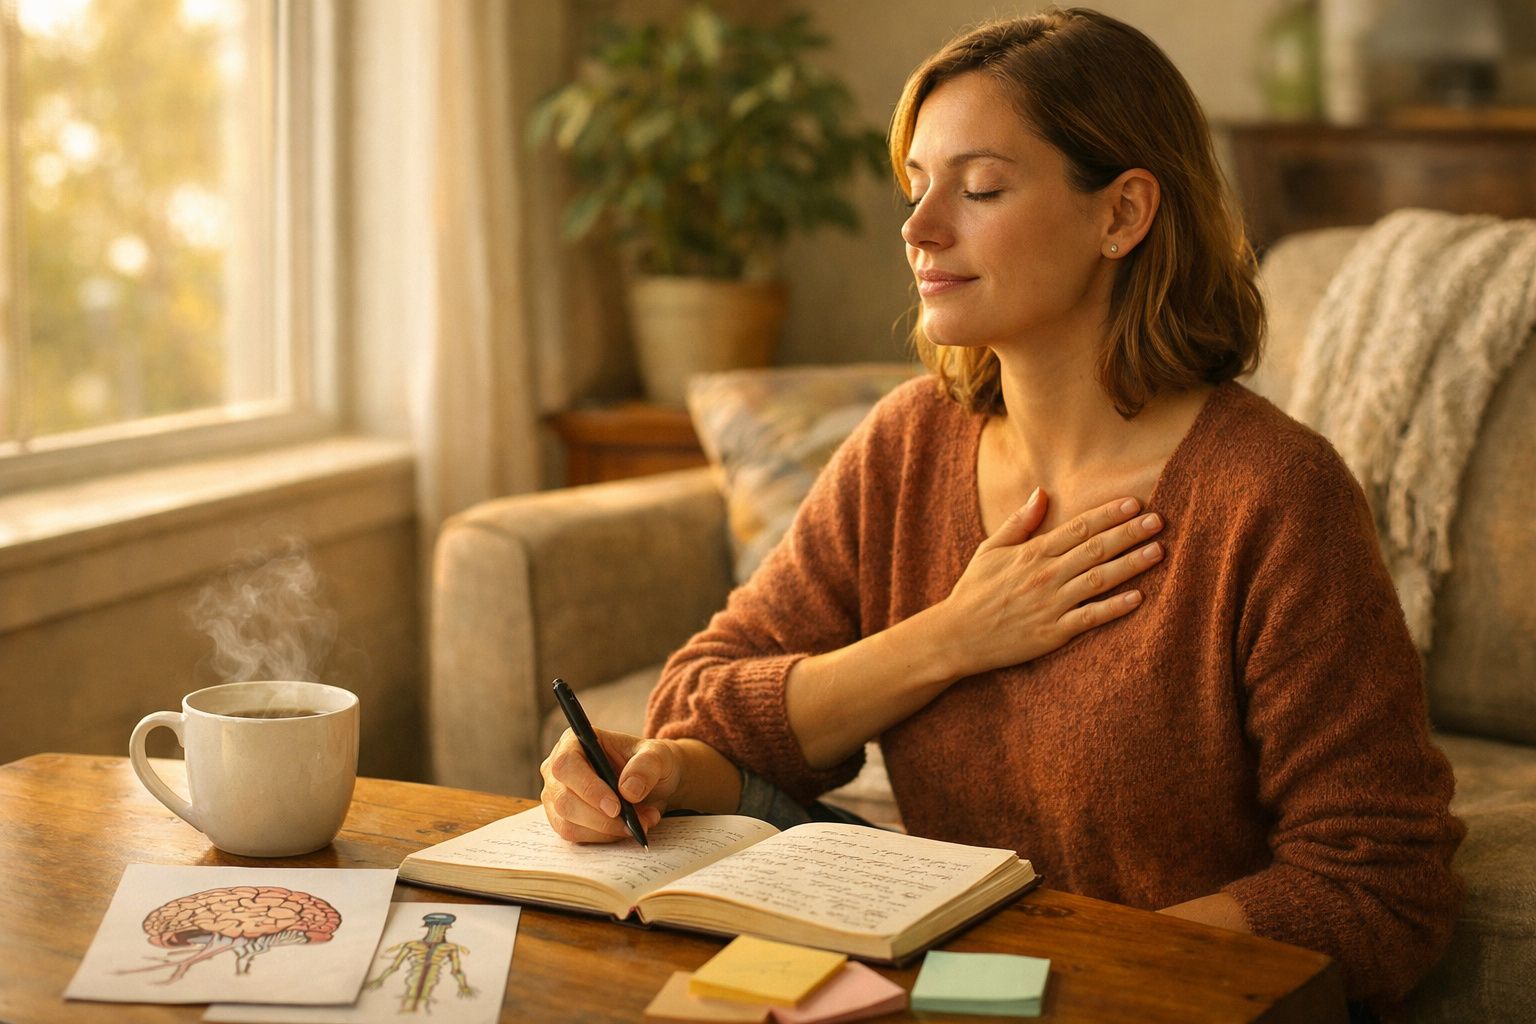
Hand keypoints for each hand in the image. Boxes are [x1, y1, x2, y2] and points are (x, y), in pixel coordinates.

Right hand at [539, 727, 679, 842]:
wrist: (653, 783)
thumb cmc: (649, 763)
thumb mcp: (657, 756)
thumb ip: (646, 766)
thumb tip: (628, 790)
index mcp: (574, 742)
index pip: (567, 765)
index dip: (588, 788)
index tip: (616, 807)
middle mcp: (558, 770)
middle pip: (564, 800)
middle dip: (601, 818)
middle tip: (636, 823)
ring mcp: (557, 796)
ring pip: (568, 823)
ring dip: (607, 831)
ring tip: (640, 823)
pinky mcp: (563, 819)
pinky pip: (576, 837)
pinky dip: (604, 838)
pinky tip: (627, 829)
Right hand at [937, 490, 1163, 676]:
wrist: (955, 637)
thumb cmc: (974, 592)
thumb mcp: (989, 550)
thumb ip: (1018, 522)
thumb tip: (1042, 493)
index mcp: (1032, 552)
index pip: (1078, 527)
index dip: (1108, 514)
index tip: (1134, 502)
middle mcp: (1045, 575)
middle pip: (1095, 549)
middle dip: (1129, 533)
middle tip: (1158, 520)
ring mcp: (1051, 604)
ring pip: (1099, 579)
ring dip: (1131, 564)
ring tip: (1158, 550)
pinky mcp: (1053, 632)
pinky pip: (1090, 618)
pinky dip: (1114, 608)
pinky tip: (1138, 598)